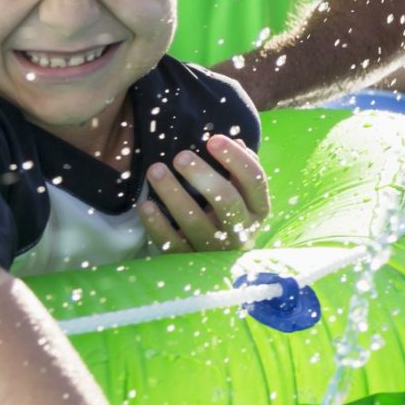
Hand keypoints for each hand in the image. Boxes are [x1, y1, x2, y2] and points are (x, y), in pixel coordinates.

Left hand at [140, 135, 269, 253]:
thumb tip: (237, 142)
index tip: (213, 140)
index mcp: (258, 209)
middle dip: (203, 176)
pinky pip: (172, 243)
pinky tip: (146, 205)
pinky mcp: (190, 262)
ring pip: (195, 222)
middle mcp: (241, 231)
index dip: (236, 159)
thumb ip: (241, 170)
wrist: (220, 263)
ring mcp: (215, 249)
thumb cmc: (231, 216)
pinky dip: (157, 224)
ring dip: (174, 194)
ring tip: (155, 171)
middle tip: (180, 156)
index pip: (254, 180)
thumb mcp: (243, 195)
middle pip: (226, 201)